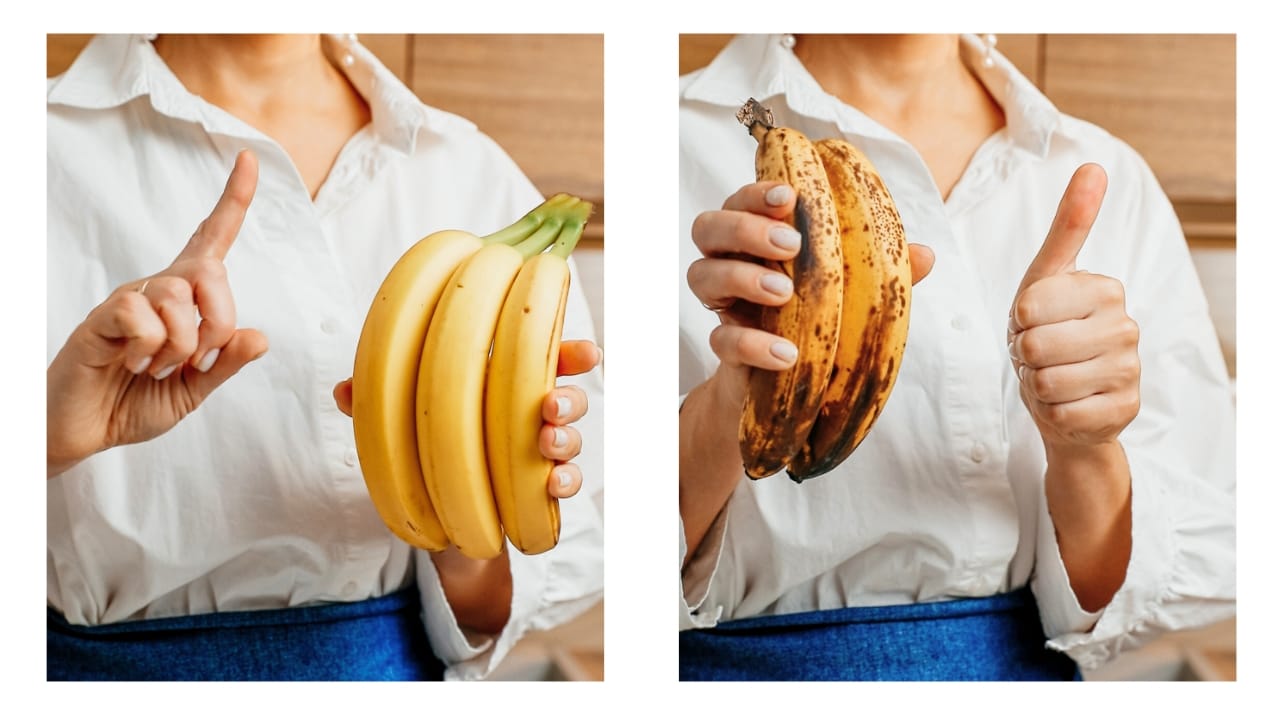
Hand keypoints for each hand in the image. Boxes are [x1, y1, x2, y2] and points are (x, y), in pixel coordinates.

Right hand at [47, 150, 268, 477]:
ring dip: (181, 344)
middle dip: (219, 320)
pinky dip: (149, 349)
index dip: (233, 201)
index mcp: (184, 301)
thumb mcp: (195, 389)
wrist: (83, 431)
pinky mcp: (101, 319)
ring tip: (157, 367)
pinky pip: (140, 314)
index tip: (249, 159)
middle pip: (211, 271)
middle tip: (198, 360)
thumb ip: (225, 363)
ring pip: (177, 295)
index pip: (212, 241)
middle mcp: (158, 290)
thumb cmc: (134, 402)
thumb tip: (258, 336)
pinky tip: (133, 363)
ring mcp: (128, 301)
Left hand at [332, 339, 600, 500]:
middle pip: (566, 397)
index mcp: (504, 383)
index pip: (542, 357)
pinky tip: (552, 483)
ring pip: (569, 439)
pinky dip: (564, 482)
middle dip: (568, 398)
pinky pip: (564, 484)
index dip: (569, 352)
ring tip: (547, 442)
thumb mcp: (398, 421)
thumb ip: (377, 402)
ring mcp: (538, 455)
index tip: (585, 353)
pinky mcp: (538, 493)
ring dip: (566, 439)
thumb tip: (345, 392)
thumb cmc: (426, 448)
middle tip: (551, 404)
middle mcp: (529, 415)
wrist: (438, 519)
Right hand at [679, 181, 932, 562]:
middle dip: (745, 227)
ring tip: (784, 292)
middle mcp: (730, 263)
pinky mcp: (725, 350)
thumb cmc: (820, 320)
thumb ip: (880, 271)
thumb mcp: (853, 292)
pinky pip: (721, 341)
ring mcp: (723, 307)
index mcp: (756, 239)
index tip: (790, 196)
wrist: (789, 388)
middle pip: (708, 227)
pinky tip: (787, 354)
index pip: (741, 201)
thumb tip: (925, 255)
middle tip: (791, 243)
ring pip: (701, 274)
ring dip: (741, 276)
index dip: (756, 192)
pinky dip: (752, 344)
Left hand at [1008, 163, 1139, 450]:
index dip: (1017, 320)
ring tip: (1052, 375)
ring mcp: (1129, 370)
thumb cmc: (1049, 330)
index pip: (1028, 305)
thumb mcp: (1046, 277)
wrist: (1068, 399)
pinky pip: (1061, 415)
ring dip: (1036, 384)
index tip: (1033, 320)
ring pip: (1047, 382)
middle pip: (1034, 345)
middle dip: (1023, 355)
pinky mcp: (1124, 410)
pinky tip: (1068, 404)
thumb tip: (1093, 165)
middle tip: (1040, 354)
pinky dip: (1052, 413)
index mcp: (1105, 287)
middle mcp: (1126, 325)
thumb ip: (1070, 224)